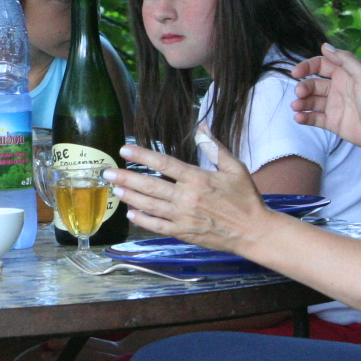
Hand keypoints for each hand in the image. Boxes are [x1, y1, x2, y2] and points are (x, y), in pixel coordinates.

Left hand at [109, 126, 271, 251]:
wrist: (254, 231)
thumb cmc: (246, 198)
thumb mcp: (235, 168)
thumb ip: (215, 148)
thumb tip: (202, 127)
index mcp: (198, 179)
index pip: (164, 164)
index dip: (142, 156)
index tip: (125, 150)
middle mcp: (187, 198)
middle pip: (149, 186)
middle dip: (125, 178)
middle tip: (107, 172)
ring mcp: (183, 217)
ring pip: (149, 206)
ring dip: (129, 197)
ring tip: (114, 189)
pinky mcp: (183, 233)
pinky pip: (157, 226)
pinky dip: (142, 220)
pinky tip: (131, 213)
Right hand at [289, 43, 360, 153]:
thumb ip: (345, 60)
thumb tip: (324, 46)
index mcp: (344, 75)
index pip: (320, 65)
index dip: (307, 67)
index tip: (296, 72)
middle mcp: (337, 89)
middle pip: (312, 84)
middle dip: (303, 87)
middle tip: (300, 93)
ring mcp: (334, 106)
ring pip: (310, 101)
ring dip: (301, 102)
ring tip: (296, 106)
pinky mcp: (332, 122)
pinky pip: (314, 118)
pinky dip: (304, 117)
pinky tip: (299, 117)